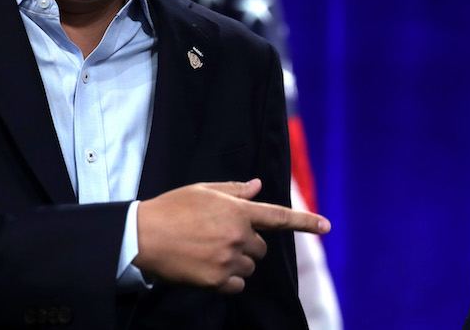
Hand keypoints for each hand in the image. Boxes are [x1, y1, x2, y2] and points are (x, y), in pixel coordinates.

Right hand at [133, 179, 329, 293]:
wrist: (142, 236)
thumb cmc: (171, 208)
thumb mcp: (203, 191)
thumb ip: (235, 191)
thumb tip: (258, 186)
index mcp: (238, 210)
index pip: (280, 217)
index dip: (306, 222)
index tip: (327, 227)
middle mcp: (238, 235)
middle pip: (261, 247)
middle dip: (247, 243)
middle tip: (219, 237)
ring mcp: (229, 259)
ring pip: (250, 266)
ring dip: (237, 261)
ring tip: (208, 252)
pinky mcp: (217, 280)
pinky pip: (237, 284)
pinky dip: (228, 279)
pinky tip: (207, 268)